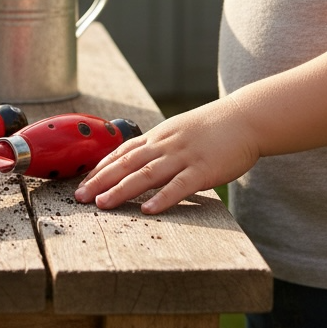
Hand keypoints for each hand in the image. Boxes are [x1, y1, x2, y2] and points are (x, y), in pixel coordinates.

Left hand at [73, 99, 260, 213]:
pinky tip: (148, 210)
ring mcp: (184, 157)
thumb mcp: (177, 130)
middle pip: (126, 163)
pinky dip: (163, 197)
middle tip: (80, 197)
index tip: (82, 183)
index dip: (100, 168)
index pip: (121, 152)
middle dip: (100, 181)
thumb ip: (157, 145)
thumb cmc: (212, 128)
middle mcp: (165, 145)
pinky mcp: (204, 169)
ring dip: (122, 190)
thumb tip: (136, 160)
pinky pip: (180, 185)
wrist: (246, 118)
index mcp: (157, 137)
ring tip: (102, 204)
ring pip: (146, 174)